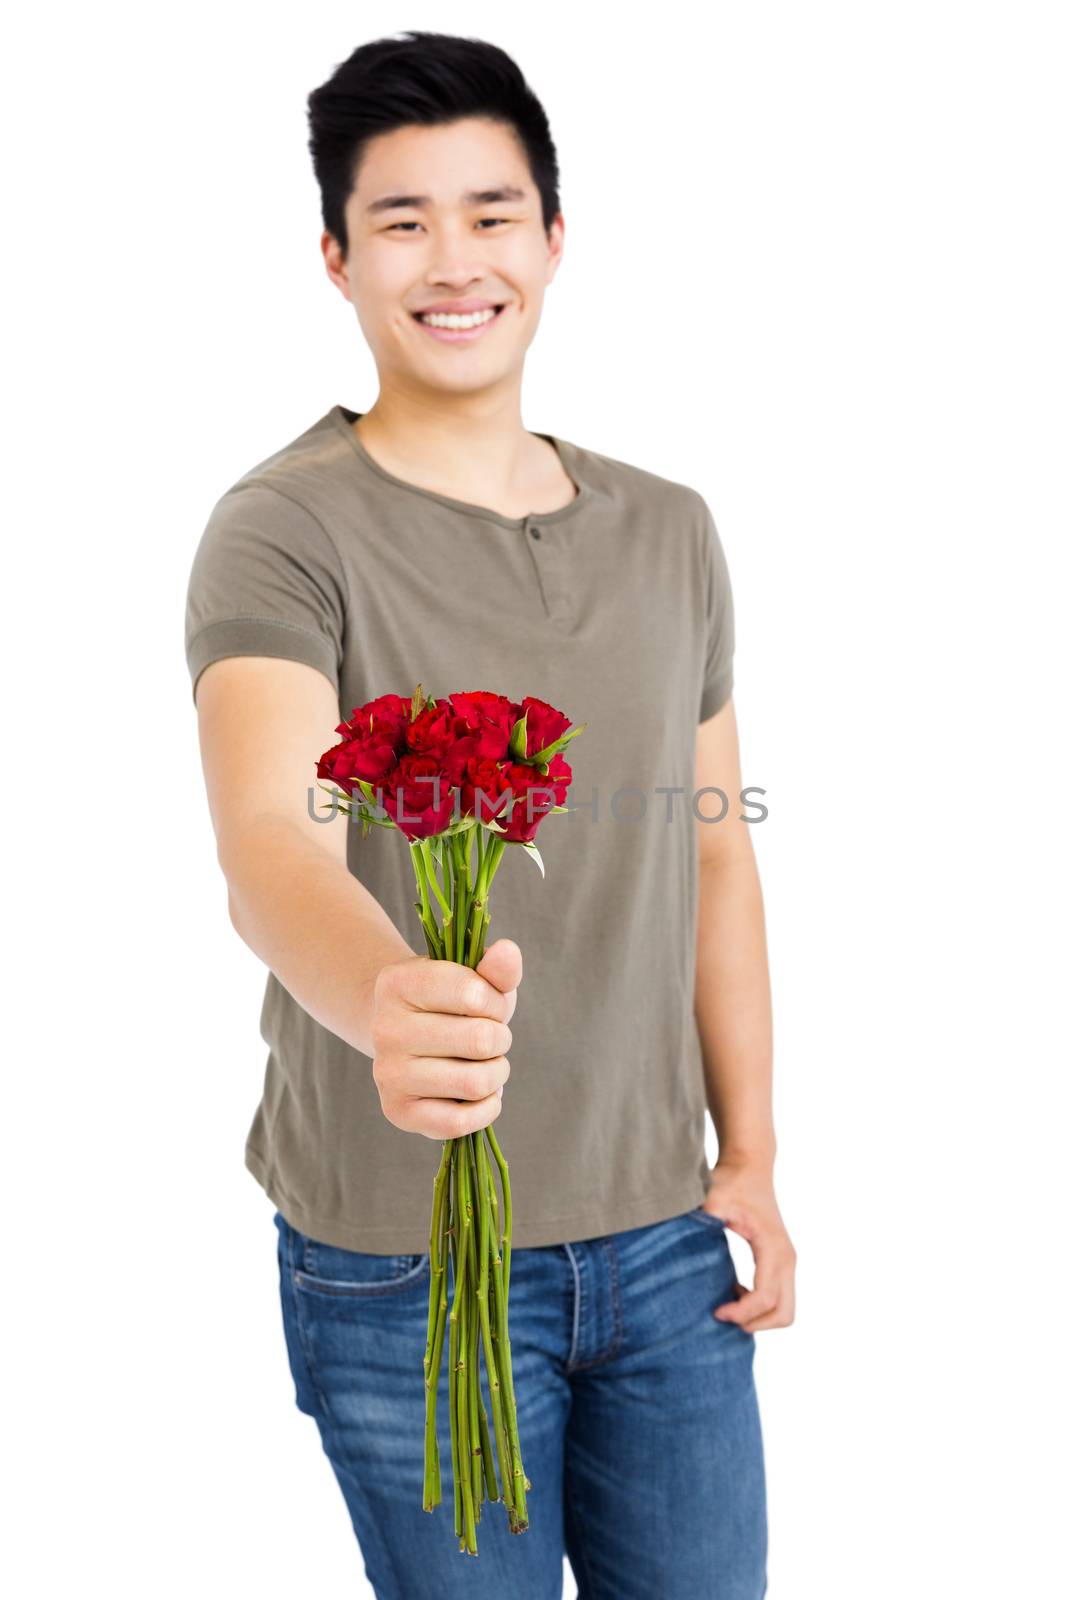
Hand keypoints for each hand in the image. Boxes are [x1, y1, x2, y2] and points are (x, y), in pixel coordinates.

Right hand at [370, 937, 521, 1139]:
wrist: (409, 1038)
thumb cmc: (451, 1005)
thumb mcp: (475, 979)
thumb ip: (497, 968)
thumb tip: (507, 951)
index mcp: (397, 982)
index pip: (473, 994)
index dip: (496, 1003)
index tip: (489, 1005)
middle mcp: (384, 1027)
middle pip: (479, 1041)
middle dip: (500, 1039)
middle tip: (490, 1038)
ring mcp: (387, 1072)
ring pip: (474, 1083)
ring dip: (497, 1074)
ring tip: (487, 1064)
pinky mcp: (397, 1111)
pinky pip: (458, 1123)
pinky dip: (486, 1109)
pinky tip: (482, 1094)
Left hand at [702, 1157, 796, 1331]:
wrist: (751, 1167)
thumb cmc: (732, 1182)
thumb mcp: (715, 1198)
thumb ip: (705, 1220)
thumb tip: (688, 1241)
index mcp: (773, 1247)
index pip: (765, 1297)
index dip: (742, 1313)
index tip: (716, 1312)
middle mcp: (787, 1258)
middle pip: (784, 1314)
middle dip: (754, 1324)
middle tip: (723, 1314)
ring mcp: (787, 1262)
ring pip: (785, 1311)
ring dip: (759, 1318)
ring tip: (729, 1303)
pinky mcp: (782, 1263)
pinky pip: (780, 1299)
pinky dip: (761, 1307)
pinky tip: (735, 1290)